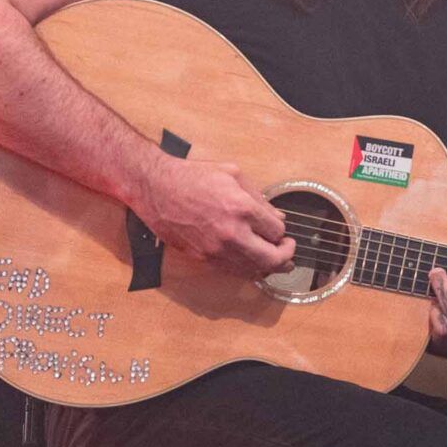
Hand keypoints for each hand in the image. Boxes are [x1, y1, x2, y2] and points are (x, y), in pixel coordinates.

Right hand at [131, 155, 295, 279]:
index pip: (277, 231)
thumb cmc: (193, 177)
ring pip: (253, 271)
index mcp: (242, 208)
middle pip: (271, 259)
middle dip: (286, 256)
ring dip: (269, 268)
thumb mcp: (233, 174)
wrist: (157, 188)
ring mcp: (216, 249)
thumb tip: (277, 217)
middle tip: (289, 250)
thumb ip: (259, 198)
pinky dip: (248, 270)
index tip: (281, 229)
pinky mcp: (203, 257)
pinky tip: (253, 263)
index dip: (283, 232)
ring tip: (276, 260)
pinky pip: (233, 271)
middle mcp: (231, 233)